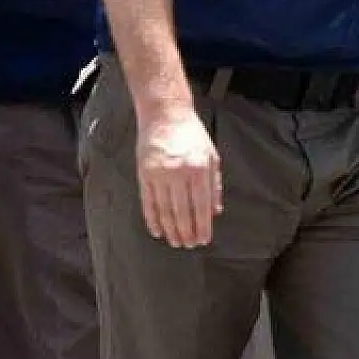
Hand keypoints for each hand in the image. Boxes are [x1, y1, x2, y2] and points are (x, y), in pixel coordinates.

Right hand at [136, 111, 221, 248]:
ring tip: (174, 242)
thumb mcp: (211, 157)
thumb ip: (214, 186)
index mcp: (199, 170)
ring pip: (164, 210)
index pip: (201, 207)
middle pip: (182, 212)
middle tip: (188, 245)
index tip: (202, 240)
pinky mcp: (144, 173)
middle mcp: (178, 173)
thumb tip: (215, 212)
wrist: (164, 113)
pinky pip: (148, 201)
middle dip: (186, 233)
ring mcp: (159, 173)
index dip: (202, 227)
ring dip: (170, 229)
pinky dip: (152, 218)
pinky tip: (157, 230)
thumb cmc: (191, 134)